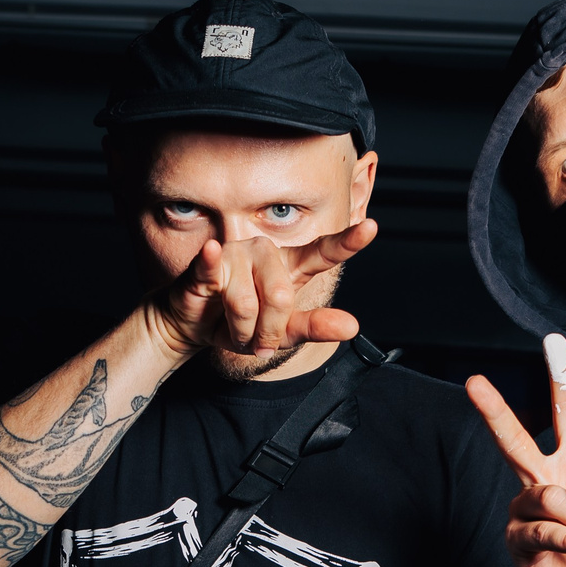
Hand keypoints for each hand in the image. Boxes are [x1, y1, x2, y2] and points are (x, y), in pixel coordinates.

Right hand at [148, 220, 377, 358]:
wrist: (194, 328)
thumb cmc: (242, 325)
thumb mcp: (284, 333)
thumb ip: (316, 327)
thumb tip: (352, 327)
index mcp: (292, 266)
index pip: (324, 253)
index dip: (347, 242)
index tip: (371, 228)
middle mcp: (268, 252)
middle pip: (281, 299)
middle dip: (266, 332)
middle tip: (255, 338)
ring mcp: (238, 252)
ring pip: (248, 305)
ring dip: (240, 330)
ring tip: (232, 326)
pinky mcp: (208, 260)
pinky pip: (215, 267)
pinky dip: (212, 264)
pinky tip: (211, 251)